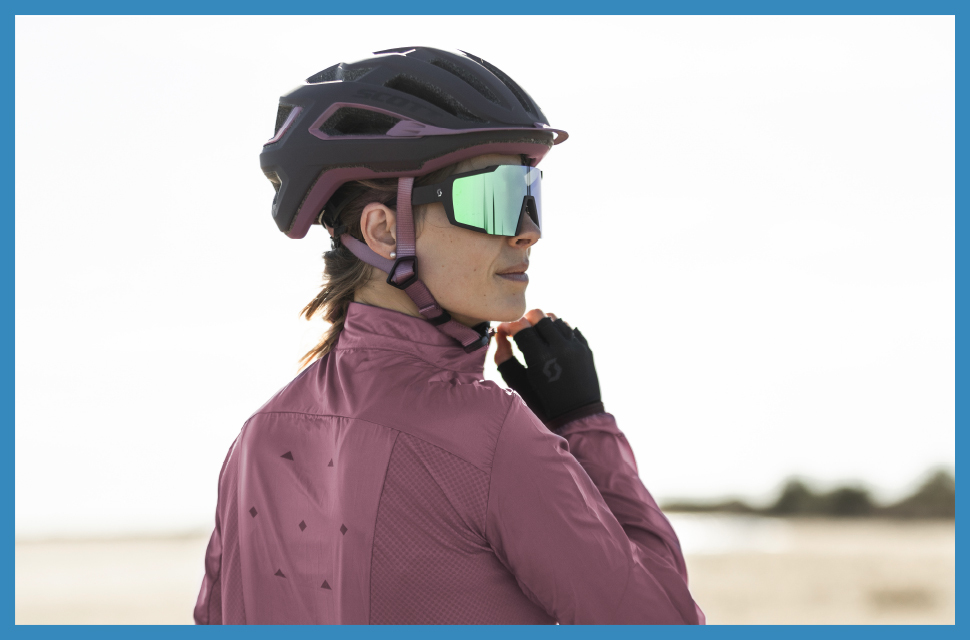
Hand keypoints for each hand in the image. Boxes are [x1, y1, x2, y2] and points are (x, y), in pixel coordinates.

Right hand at [495, 309, 601, 428]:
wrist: (576, 415)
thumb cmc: (541, 403)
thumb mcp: (518, 383)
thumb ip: (504, 357)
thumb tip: (499, 334)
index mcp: (540, 357)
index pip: (520, 326)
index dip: (508, 325)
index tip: (503, 330)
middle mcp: (560, 347)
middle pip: (538, 315)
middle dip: (525, 320)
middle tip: (520, 331)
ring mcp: (576, 346)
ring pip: (555, 319)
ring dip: (543, 324)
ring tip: (536, 336)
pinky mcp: (586, 348)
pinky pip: (570, 328)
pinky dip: (559, 331)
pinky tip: (553, 342)